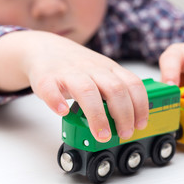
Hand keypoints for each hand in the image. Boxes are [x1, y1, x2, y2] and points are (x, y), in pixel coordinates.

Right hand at [0, 31, 148, 141]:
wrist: (44, 48)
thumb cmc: (76, 66)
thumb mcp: (102, 73)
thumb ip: (116, 91)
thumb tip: (132, 120)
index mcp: (108, 69)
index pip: (133, 84)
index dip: (140, 106)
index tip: (140, 124)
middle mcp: (92, 69)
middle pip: (114, 89)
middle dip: (123, 115)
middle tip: (124, 134)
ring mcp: (69, 73)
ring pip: (87, 91)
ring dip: (97, 116)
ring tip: (102, 135)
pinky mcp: (47, 78)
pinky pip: (51, 89)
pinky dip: (57, 102)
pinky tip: (62, 113)